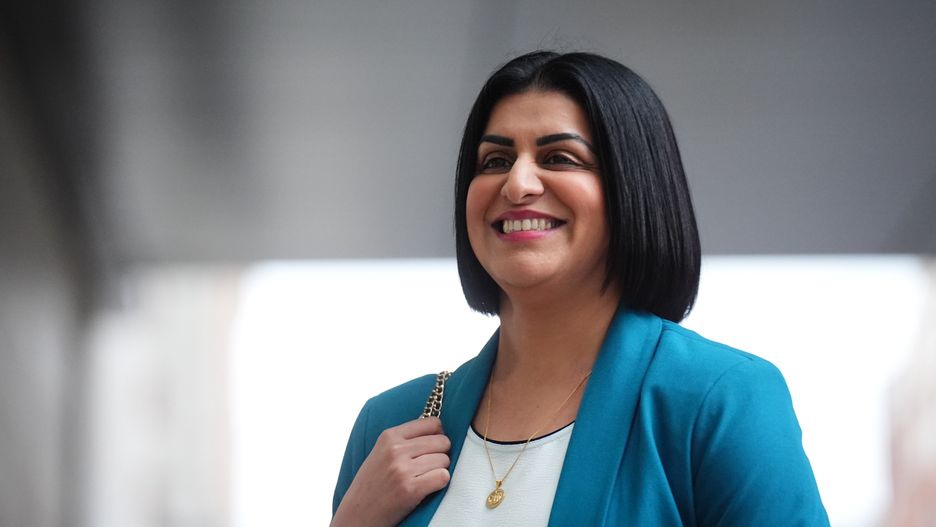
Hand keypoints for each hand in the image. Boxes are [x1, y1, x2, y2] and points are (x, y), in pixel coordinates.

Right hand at [331, 417, 450, 526]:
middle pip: (442, 441)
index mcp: (389, 436)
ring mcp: (402, 469)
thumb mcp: (382, 452)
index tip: (433, 446)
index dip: (438, 435)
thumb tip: (439, 431)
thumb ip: (405, 440)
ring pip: (444, 460)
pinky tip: (427, 487)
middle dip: (441, 454)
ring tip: (423, 478)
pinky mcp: (410, 489)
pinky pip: (443, 477)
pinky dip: (440, 483)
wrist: (357, 513)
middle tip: (428, 466)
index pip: (432, 423)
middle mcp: (396, 450)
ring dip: (440, 470)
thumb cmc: (372, 484)